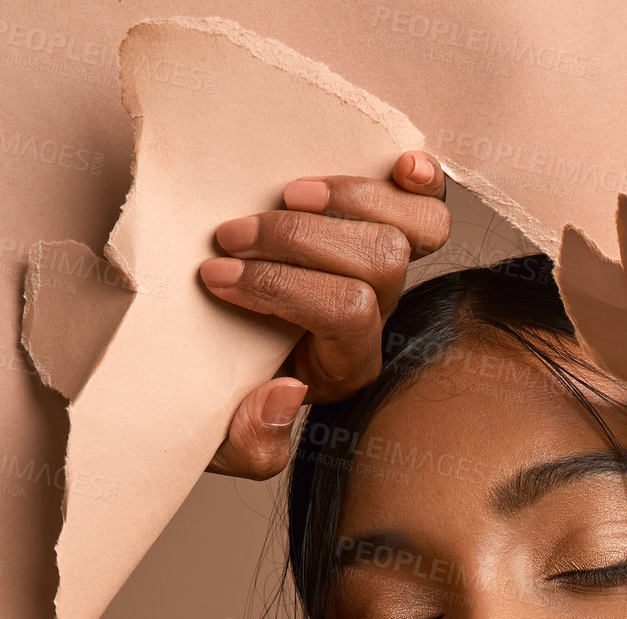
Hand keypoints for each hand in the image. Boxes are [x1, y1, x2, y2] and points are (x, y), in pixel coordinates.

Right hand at [199, 150, 449, 479]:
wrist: (197, 346)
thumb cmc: (208, 385)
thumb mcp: (219, 441)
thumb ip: (250, 443)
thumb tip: (289, 392)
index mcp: (343, 367)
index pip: (344, 314)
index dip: (281, 286)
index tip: (214, 278)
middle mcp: (374, 319)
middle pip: (380, 264)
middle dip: (298, 241)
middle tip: (231, 236)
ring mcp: (383, 271)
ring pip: (409, 231)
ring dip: (345, 200)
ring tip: (285, 197)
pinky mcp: (383, 228)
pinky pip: (428, 206)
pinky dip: (419, 183)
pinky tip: (400, 166)